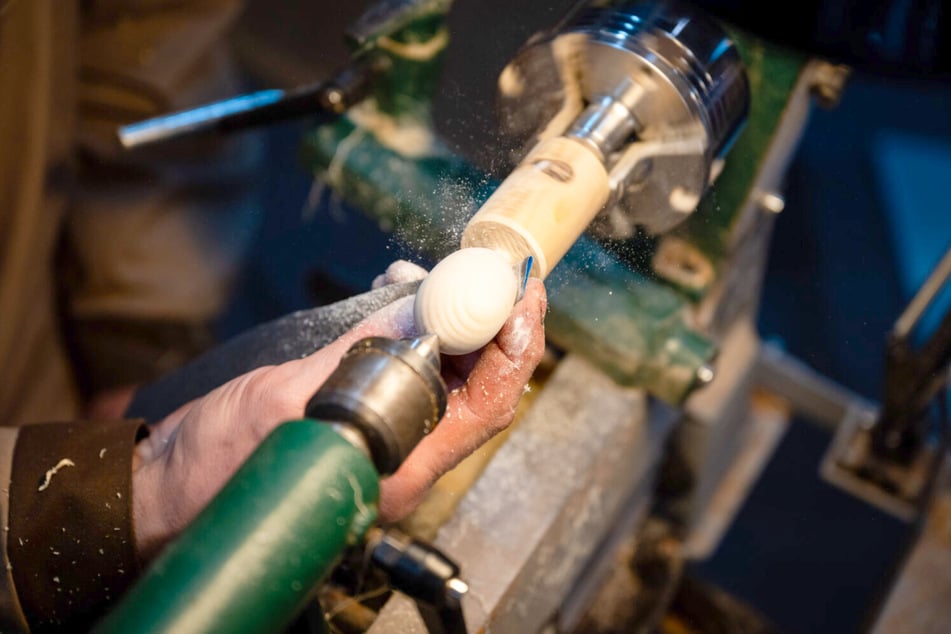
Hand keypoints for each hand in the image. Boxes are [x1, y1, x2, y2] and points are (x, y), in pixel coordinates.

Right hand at [131, 278, 545, 556]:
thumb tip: (420, 307)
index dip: (513, 348)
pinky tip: (398, 297)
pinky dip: (412, 334)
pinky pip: (408, 380)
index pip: (487, 405)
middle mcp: (404, 463)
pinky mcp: (363, 428)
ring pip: (445, 381)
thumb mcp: (286, 400)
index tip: (523, 296)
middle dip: (491, 327)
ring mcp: (386, 448)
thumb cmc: (215, 469)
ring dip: (451, 324)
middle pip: (477, 391)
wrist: (166, 493)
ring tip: (435, 277)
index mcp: (399, 469)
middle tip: (496, 274)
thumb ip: (357, 356)